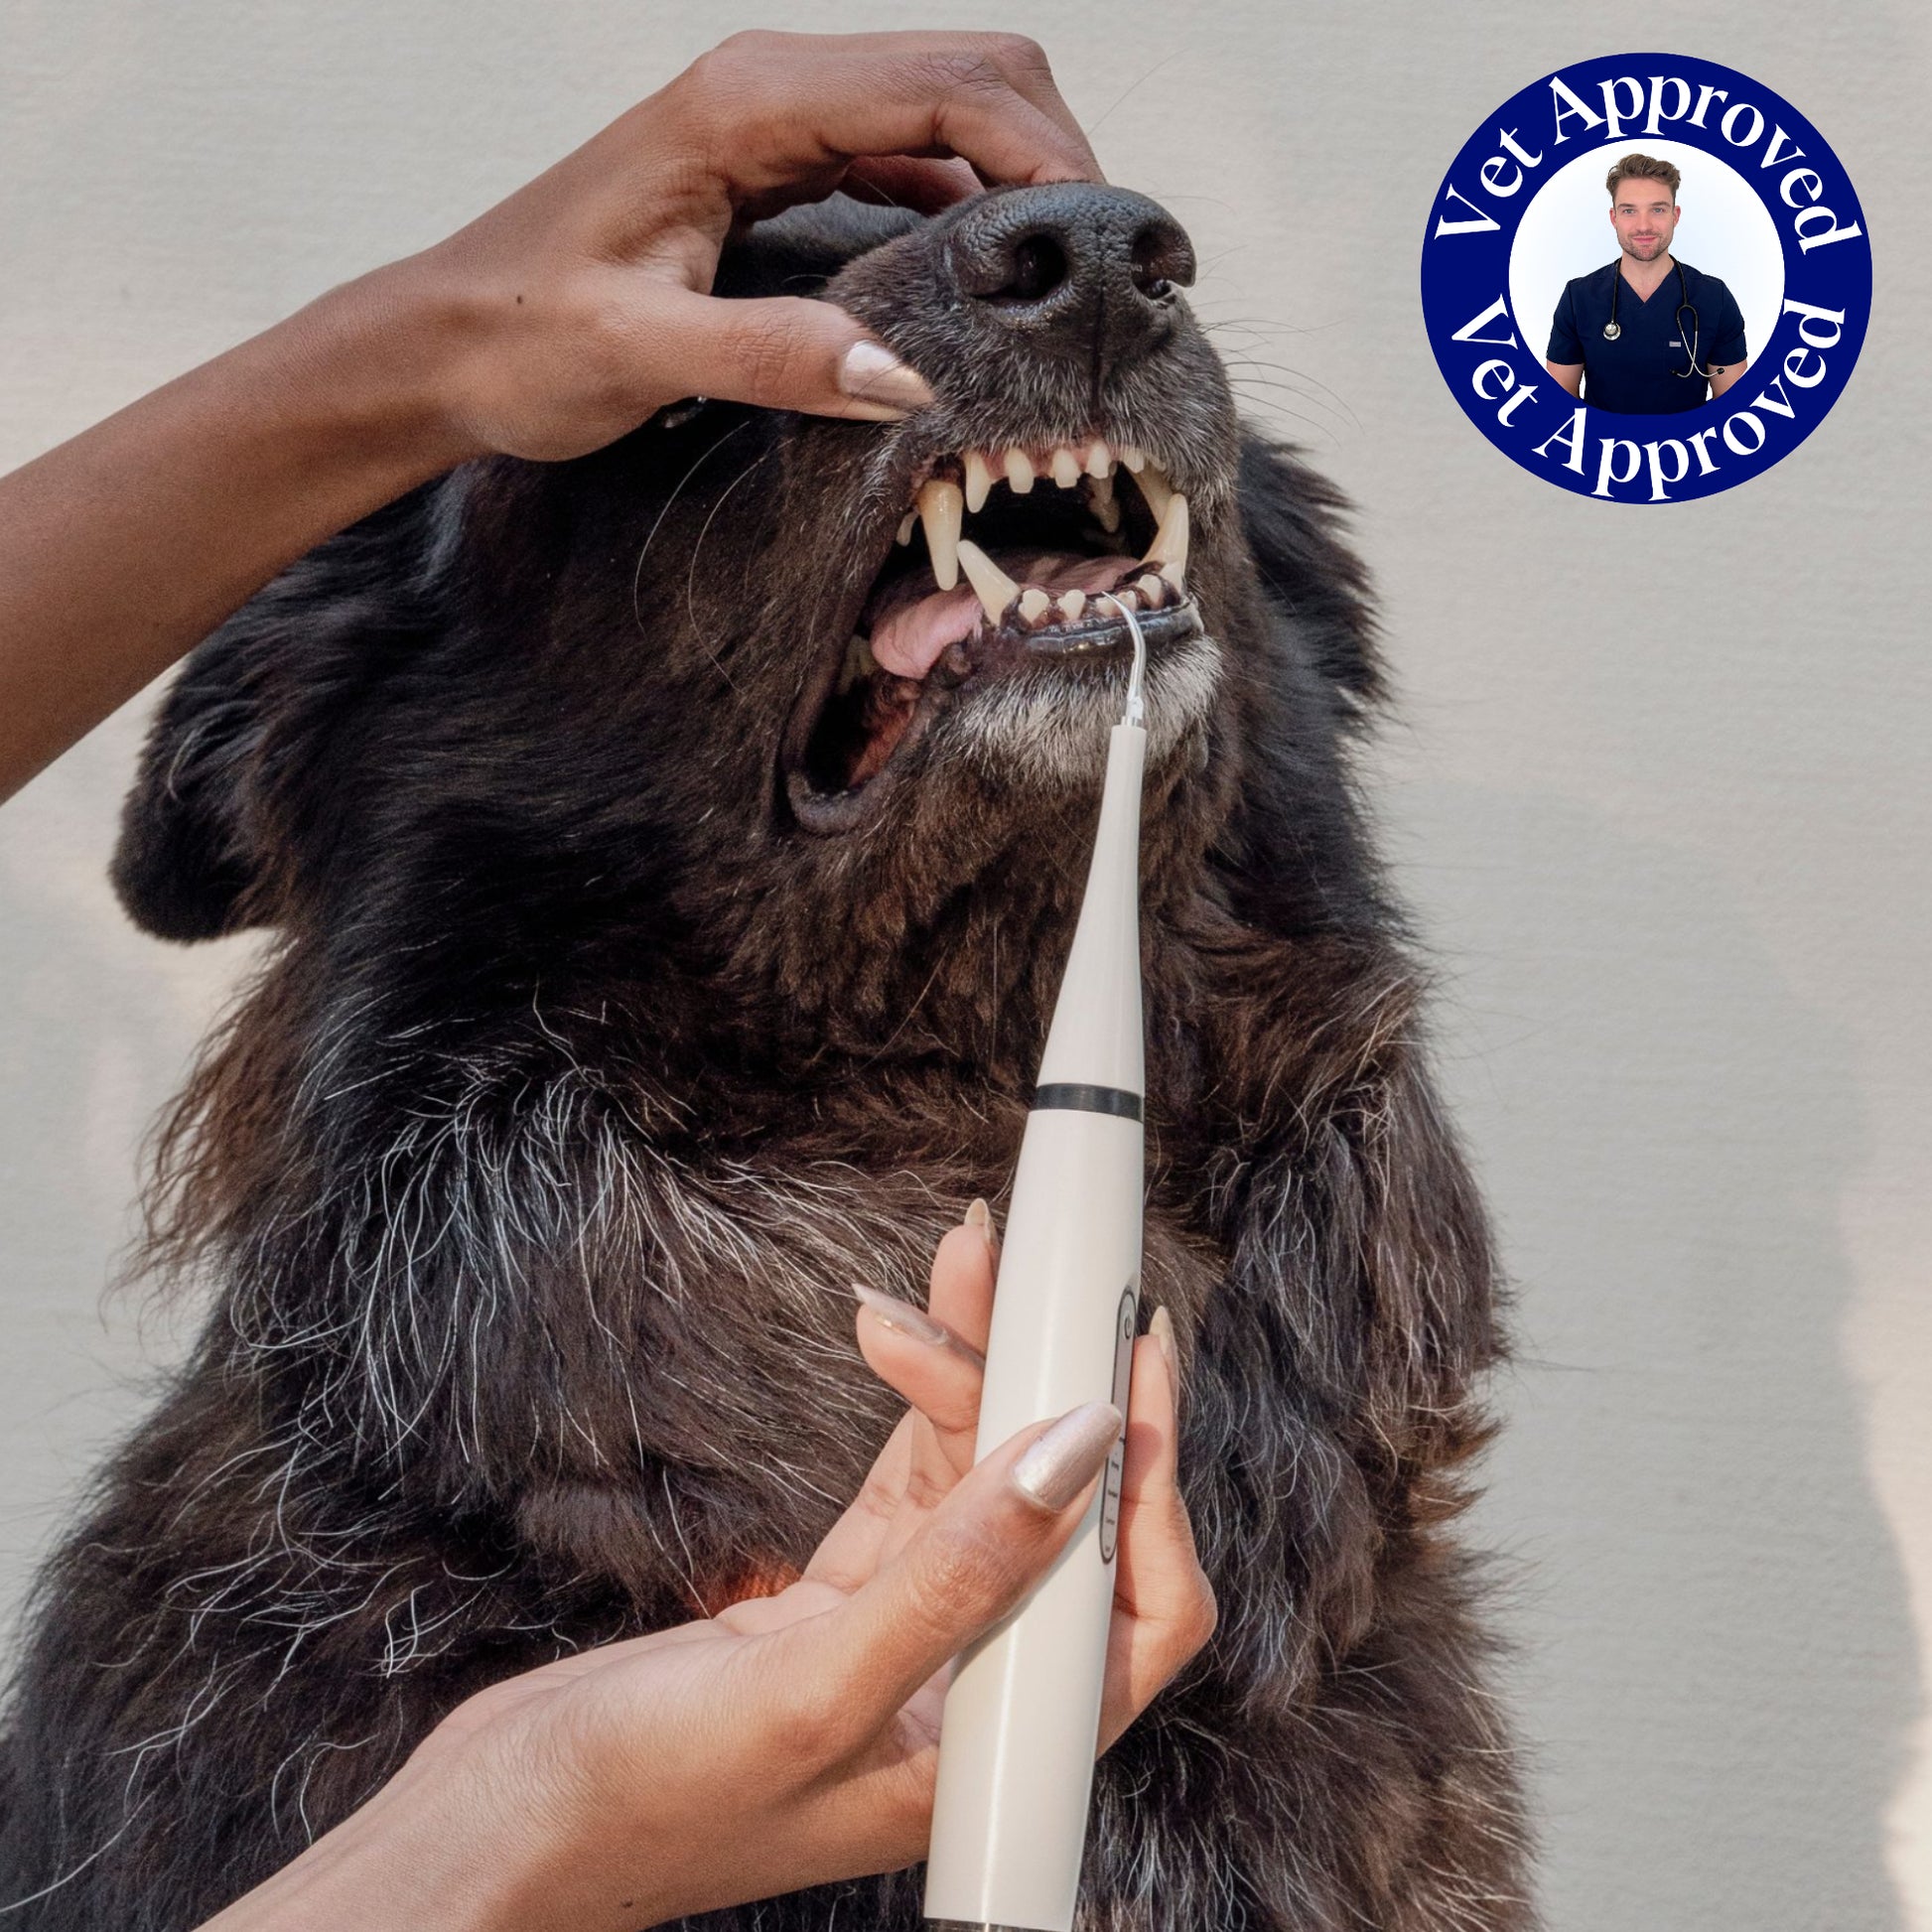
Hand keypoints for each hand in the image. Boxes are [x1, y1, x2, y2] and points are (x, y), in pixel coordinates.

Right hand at [205, 1208, 1213, 1931]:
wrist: (501, 1824)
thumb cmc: (644, 1804)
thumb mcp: (813, 1689)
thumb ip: (958, 1573)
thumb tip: (1079, 1451)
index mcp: (989, 1745)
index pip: (1135, 1609)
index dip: (1149, 1484)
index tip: (1128, 1363)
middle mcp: (964, 1690)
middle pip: (1057, 1518)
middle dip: (1047, 1388)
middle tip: (1033, 1277)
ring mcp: (902, 1639)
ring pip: (978, 1479)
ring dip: (970, 1371)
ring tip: (959, 1265)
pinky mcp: (839, 1600)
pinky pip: (906, 1478)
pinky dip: (913, 1403)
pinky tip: (899, 1334)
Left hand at [393, 30, 1105, 459]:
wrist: (445, 343)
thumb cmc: (519, 338)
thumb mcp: (639, 355)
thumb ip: (772, 359)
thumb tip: (907, 378)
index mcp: (743, 104)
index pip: (942, 87)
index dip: (1043, 152)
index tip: (1101, 238)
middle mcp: (767, 86)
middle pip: (967, 67)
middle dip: (1055, 150)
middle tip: (1103, 262)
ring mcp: (776, 119)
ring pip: (946, 107)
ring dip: (1020, 176)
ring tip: (1067, 276)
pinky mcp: (778, 164)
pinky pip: (907, 159)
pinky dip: (968, 204)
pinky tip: (988, 279)